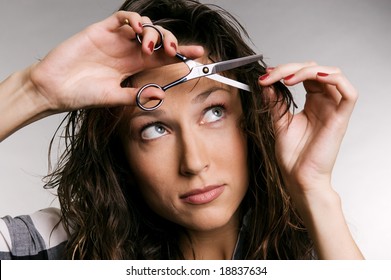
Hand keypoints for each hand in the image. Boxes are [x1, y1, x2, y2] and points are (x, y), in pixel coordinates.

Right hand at [28, 11, 203, 111]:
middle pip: (158, 38)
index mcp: (133, 67)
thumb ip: (136, 95)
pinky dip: (134, 19)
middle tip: (174, 49)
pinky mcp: (100, 30)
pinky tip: (137, 29)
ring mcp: (115, 40)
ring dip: (153, 32)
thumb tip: (160, 95)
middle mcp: (128, 51)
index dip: (181, 54)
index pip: (162, 57)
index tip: (198, 54)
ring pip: (144, 25)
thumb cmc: (81, 94)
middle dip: (171, 40)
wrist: (54, 89)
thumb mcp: (114, 97)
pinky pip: (122, 17)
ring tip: (148, 46)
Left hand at [259, 62, 357, 195]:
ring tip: (286, 79)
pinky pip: (349, 92)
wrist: (298, 177)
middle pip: (315, 70)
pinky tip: (313, 78)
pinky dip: (334, 78)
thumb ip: (276, 102)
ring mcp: (334, 109)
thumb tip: (267, 82)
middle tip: (270, 76)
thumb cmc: (292, 155)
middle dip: (290, 68)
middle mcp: (325, 103)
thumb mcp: (279, 122)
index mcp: (313, 102)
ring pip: (331, 74)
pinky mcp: (341, 118)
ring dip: (307, 70)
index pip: (304, 74)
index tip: (265, 76)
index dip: (285, 70)